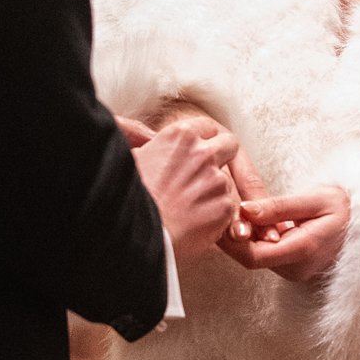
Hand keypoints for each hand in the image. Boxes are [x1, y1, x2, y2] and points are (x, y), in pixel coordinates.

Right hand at [134, 118, 237, 259]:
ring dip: (214, 191)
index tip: (200, 149)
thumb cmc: (130, 198)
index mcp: (181, 136)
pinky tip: (193, 222)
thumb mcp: (134, 159)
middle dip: (223, 155)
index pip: (207, 126)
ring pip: (226, 181)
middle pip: (229, 144)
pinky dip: (214, 215)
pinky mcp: (225, 207)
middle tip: (207, 172)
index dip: (204, 139)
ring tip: (188, 207)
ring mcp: (217, 181)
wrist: (137, 233)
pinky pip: (226, 207)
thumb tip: (154, 145)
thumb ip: (155, 147)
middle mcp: (203, 154)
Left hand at [226, 186, 350, 283]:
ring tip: (223, 212)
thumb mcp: (316, 199)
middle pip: (250, 259)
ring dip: (238, 238)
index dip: (232, 240)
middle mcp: (296, 268)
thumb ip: (280, 207)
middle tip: (213, 211)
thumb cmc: (343, 208)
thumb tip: (245, 209)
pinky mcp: (289, 266)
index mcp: (304, 250)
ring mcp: (292, 270)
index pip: (254, 255)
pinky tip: (240, 221)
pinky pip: (262, 255)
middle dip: (230, 238)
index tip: (219, 217)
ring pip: (254, 258)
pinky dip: (249, 239)